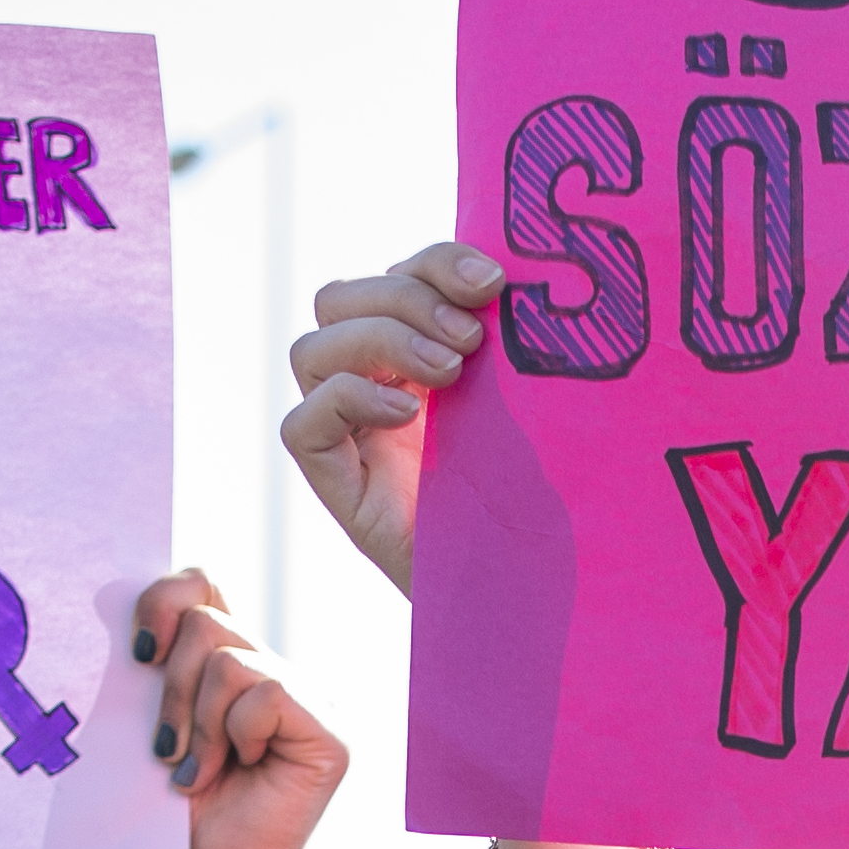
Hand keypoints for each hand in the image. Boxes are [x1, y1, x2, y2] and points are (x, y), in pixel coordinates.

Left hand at [137, 571, 346, 848]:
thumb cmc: (164, 813)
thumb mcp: (146, 723)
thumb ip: (153, 663)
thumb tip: (120, 598)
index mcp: (229, 661)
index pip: (199, 585)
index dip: (161, 600)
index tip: (135, 655)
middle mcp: (275, 672)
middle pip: (207, 621)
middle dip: (170, 687)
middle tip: (165, 747)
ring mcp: (309, 702)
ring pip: (232, 658)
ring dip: (196, 721)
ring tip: (194, 770)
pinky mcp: (330, 736)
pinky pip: (269, 693)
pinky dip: (233, 734)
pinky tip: (231, 772)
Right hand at [284, 243, 502, 597]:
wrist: (536, 586)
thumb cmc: (546, 494)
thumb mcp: (531, 401)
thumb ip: (511, 340)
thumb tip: (511, 275)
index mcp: (420, 351)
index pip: (399, 275)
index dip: (435, 263)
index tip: (493, 282)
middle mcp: (376, 387)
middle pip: (341, 299)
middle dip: (406, 300)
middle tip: (470, 341)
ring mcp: (352, 436)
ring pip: (312, 349)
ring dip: (379, 343)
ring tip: (449, 375)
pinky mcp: (339, 487)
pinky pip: (303, 425)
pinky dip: (347, 401)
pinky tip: (409, 416)